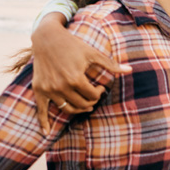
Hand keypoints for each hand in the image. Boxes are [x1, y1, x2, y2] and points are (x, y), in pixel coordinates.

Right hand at [31, 13, 130, 134]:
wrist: (47, 37)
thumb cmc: (72, 45)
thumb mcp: (92, 53)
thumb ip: (111, 64)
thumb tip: (130, 70)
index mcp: (75, 78)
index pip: (92, 96)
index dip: (99, 94)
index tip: (100, 88)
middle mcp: (61, 86)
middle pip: (81, 104)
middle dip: (90, 102)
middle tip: (93, 96)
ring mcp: (49, 89)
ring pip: (67, 109)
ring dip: (77, 109)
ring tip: (84, 105)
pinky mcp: (39, 89)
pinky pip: (40, 110)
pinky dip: (43, 122)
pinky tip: (46, 132)